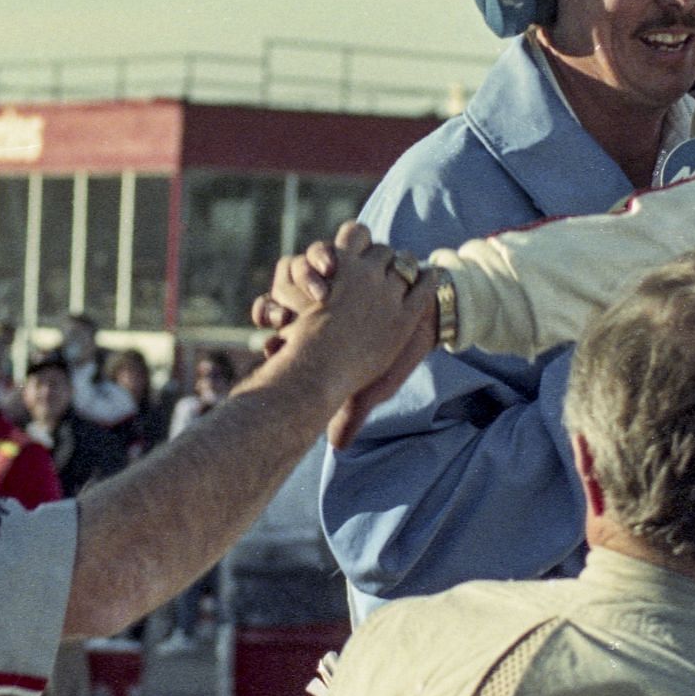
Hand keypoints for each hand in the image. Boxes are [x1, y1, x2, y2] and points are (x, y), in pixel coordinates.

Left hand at [258, 222, 438, 449]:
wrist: (425, 318)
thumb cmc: (397, 353)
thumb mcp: (376, 382)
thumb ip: (352, 410)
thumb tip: (337, 446)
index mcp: (311, 336)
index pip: (275, 337)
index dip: (269, 342)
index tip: (272, 346)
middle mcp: (311, 304)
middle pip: (274, 299)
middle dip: (272, 305)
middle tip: (280, 317)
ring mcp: (329, 278)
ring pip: (295, 266)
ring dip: (296, 273)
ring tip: (309, 289)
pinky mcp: (353, 257)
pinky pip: (328, 248)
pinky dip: (326, 253)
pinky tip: (332, 266)